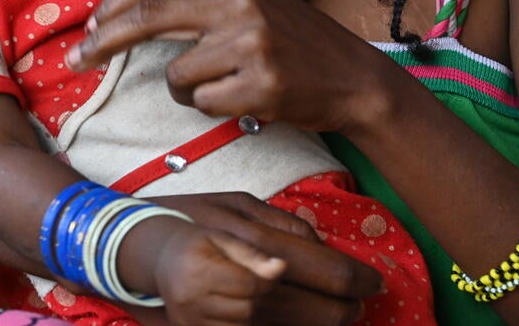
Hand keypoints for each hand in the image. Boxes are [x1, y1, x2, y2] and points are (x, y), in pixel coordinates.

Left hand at [69, 0, 395, 133]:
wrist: (354, 78)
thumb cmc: (292, 41)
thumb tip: (125, 11)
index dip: (113, 5)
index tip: (91, 26)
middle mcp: (238, 1)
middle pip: (147, 17)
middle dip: (103, 42)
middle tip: (75, 61)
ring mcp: (250, 43)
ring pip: (177, 75)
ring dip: (186, 90)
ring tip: (223, 87)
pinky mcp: (260, 84)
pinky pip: (203, 104)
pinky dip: (212, 108)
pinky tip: (245, 99)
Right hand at [148, 223, 283, 325]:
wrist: (161, 260)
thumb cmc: (196, 245)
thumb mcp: (222, 239)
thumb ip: (251, 255)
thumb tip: (280, 268)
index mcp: (199, 269)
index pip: (249, 285)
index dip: (265, 279)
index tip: (263, 272)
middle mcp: (189, 298)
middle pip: (245, 309)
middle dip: (255, 297)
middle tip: (247, 282)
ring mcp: (187, 319)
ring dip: (245, 313)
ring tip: (235, 294)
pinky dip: (232, 323)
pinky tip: (227, 307)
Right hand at [152, 193, 378, 325]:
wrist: (147, 251)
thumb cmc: (196, 219)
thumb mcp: (236, 204)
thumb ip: (280, 224)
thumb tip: (321, 247)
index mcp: (228, 246)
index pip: (304, 271)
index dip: (345, 279)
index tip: (370, 280)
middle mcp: (222, 289)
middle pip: (299, 309)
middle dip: (338, 309)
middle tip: (359, 303)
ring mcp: (214, 319)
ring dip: (316, 324)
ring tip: (337, 314)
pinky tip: (305, 322)